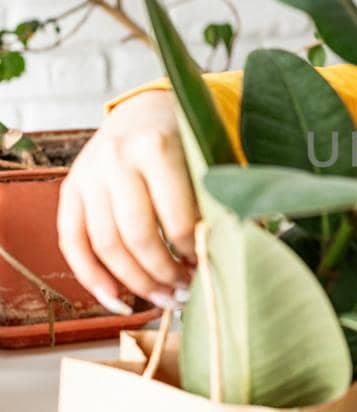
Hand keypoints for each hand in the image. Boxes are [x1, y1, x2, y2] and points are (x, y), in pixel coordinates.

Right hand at [57, 89, 198, 312]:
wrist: (142, 111)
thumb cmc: (183, 142)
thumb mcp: (203, 157)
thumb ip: (213, 199)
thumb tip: (232, 251)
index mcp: (156, 146)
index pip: (175, 219)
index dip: (191, 253)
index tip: (204, 266)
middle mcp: (116, 159)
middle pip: (136, 236)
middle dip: (163, 274)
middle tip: (184, 293)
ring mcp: (88, 175)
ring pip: (106, 245)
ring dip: (135, 282)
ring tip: (162, 298)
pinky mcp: (70, 189)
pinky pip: (73, 243)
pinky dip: (92, 278)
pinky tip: (116, 300)